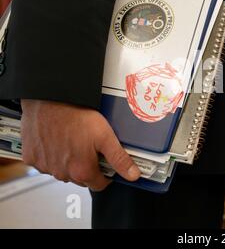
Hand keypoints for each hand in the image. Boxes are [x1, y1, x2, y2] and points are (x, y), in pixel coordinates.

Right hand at [21, 99, 140, 190]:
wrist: (50, 99)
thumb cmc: (76, 115)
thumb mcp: (106, 136)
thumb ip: (119, 158)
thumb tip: (133, 174)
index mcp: (81, 170)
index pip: (99, 184)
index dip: (106, 175)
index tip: (106, 164)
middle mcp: (62, 172)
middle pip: (80, 178)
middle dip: (87, 167)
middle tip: (89, 147)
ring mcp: (45, 166)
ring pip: (62, 172)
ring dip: (68, 162)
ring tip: (73, 141)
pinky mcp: (32, 157)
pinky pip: (45, 163)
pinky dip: (51, 156)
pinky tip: (57, 141)